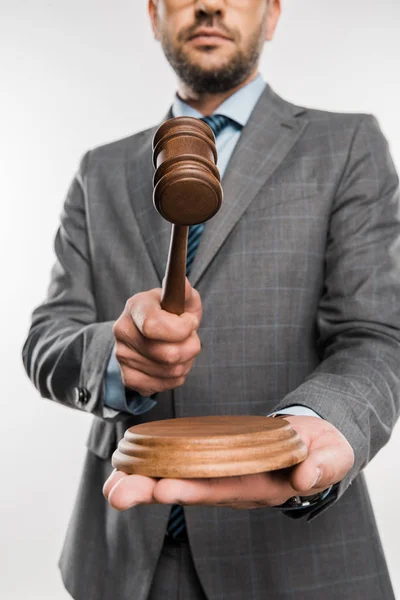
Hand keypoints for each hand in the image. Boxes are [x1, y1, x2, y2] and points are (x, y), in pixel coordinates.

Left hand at [103, 416, 354, 510]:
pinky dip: (156, 464)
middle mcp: (237, 485)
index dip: (196, 489)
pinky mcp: (217, 460)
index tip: (164, 487)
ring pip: (182, 478)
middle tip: (117, 492)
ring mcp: (224, 474)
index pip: (226, 489)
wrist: (315, 441)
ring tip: (112, 484)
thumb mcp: (331, 456)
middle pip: (192, 489)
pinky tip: (129, 464)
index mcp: (263, 486)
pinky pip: (184, 463)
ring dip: (145, 481)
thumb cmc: (323, 450)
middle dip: (153, 491)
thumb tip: (304, 476)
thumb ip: (322, 465)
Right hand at [113, 279, 201, 396]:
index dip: (181, 328)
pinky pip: (165, 385)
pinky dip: (176, 376)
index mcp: (135, 306)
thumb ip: (184, 290)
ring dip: (186, 361)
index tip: (190, 322)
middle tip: (191, 338)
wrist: (148, 333)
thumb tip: (184, 286)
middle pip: (168, 354)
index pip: (153, 325)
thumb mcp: (178, 296)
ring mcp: (123, 356)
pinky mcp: (129, 378)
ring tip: (181, 348)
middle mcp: (123, 331)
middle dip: (191, 347)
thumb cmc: (169, 312)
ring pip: (171, 371)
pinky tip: (171, 363)